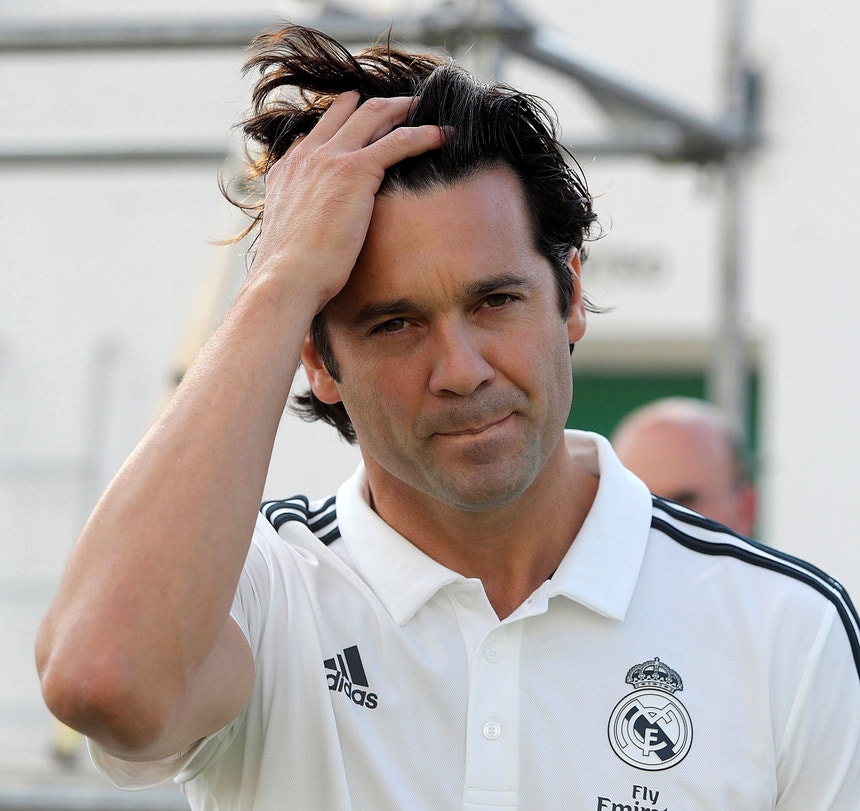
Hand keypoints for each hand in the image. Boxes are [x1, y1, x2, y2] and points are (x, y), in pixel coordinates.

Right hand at [249, 91, 444, 311]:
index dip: (343, 120)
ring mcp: (330, 159)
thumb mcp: (288, 234)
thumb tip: (313, 231)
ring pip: (373, 115)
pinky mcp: (355, 171)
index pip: (318, 131)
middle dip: (376, 105)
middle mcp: (307, 155)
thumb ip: (301, 218)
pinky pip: (397, 142)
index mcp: (288, 170)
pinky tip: (443, 136)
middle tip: (402, 105)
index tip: (362, 119)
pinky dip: (423, 134)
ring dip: (402, 109)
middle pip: (346, 111)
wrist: (286, 278)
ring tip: (425, 109)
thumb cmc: (290, 272)